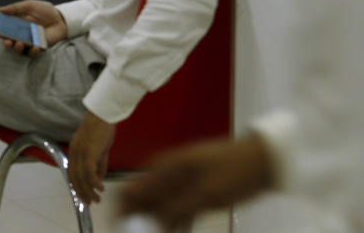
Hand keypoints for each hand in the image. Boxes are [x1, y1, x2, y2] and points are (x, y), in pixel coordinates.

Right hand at [0, 0, 67, 55]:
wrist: (61, 18)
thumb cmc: (44, 10)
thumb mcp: (29, 5)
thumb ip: (14, 8)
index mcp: (15, 24)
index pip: (3, 29)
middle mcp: (20, 34)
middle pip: (9, 41)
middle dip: (6, 42)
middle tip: (6, 41)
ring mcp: (28, 42)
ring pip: (18, 49)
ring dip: (17, 48)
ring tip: (19, 44)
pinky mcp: (38, 48)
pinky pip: (32, 52)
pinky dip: (33, 51)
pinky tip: (35, 47)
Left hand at [68, 111, 114, 204]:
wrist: (103, 114)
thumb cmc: (102, 129)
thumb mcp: (100, 149)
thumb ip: (99, 163)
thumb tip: (100, 178)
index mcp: (74, 151)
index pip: (72, 173)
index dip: (77, 186)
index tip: (84, 196)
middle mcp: (74, 153)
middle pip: (75, 178)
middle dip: (82, 193)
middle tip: (90, 203)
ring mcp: (80, 153)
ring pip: (81, 178)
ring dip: (89, 191)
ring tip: (97, 199)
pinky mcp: (89, 152)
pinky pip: (89, 172)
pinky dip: (94, 183)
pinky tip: (101, 188)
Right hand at [118, 134, 274, 230]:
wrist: (264, 160)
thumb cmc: (235, 172)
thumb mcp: (207, 194)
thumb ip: (176, 209)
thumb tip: (151, 226)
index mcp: (164, 168)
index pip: (130, 191)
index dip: (122, 213)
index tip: (122, 229)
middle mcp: (166, 173)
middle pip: (141, 199)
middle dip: (138, 220)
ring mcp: (179, 180)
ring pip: (157, 206)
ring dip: (155, 223)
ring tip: (161, 232)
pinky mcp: (192, 189)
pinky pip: (173, 208)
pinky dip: (171, 221)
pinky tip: (175, 231)